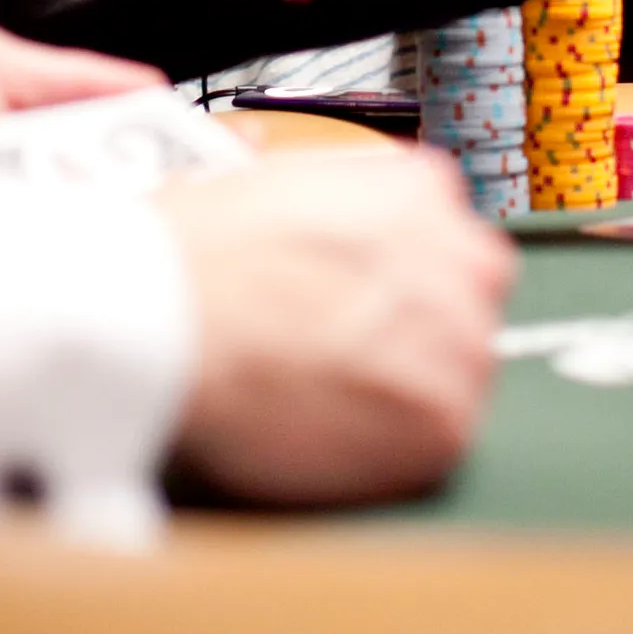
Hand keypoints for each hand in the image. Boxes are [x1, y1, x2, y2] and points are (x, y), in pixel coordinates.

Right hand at [162, 148, 513, 507]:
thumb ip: (334, 205)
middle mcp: (459, 256)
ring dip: (405, 392)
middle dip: (419, 329)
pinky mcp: (442, 425)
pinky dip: (387, 451)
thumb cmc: (195, 253)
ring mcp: (459, 341)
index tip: (368, 298)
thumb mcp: (278, 182)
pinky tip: (328, 433)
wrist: (165, 320)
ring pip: (457, 375)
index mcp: (420, 187)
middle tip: (350, 352)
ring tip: (327, 397)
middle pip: (467, 302)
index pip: (447, 236)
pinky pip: (434, 444)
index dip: (403, 275)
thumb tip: (322, 227)